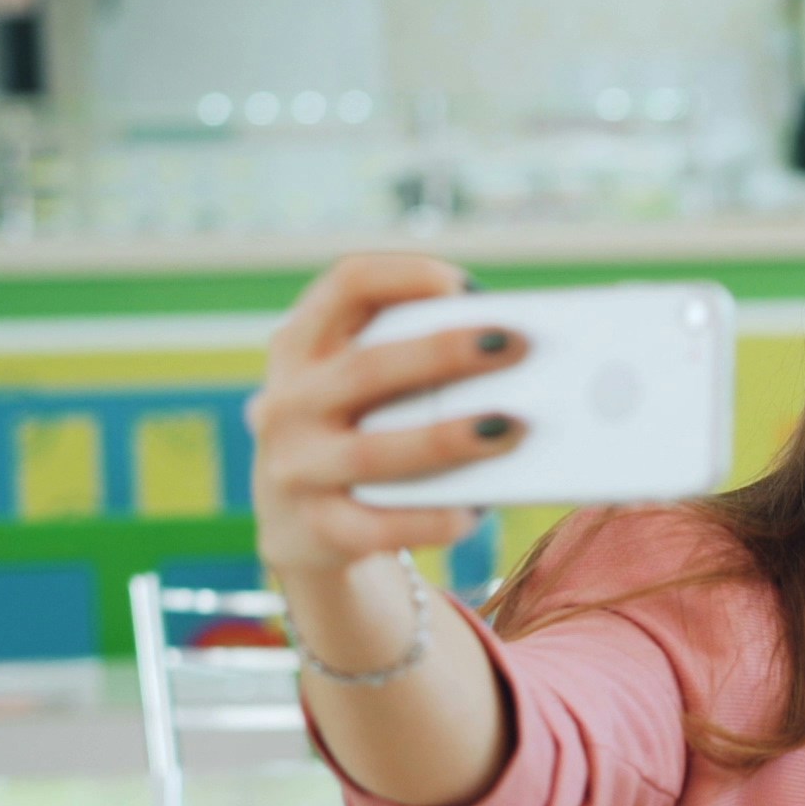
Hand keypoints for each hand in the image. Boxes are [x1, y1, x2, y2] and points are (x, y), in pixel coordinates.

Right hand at [248, 254, 530, 585]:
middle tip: (514, 346)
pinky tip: (474, 510)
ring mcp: (296, 468)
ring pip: (373, 451)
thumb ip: (416, 363)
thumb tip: (515, 353)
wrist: (296, 525)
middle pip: (368, 367)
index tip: (460, 284)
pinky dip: (429, 520)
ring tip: (510, 429)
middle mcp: (289, 402)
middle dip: (444, 353)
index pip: (346, 286)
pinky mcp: (316, 529)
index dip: (405, 276)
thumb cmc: (358, 432)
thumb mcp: (361, 387)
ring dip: (446, 439)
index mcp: (303, 346)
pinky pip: (379, 527)